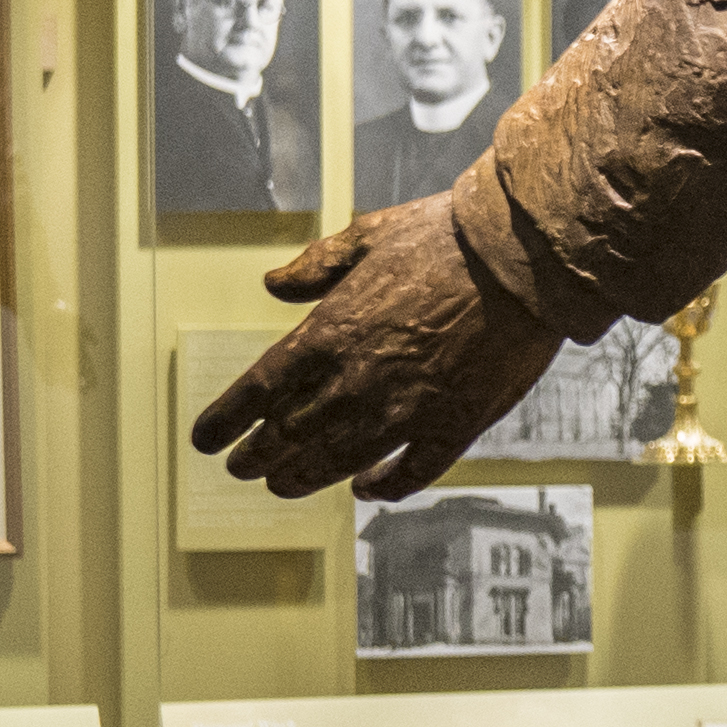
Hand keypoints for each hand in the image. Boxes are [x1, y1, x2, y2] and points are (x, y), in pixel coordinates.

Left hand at [192, 193, 565, 500]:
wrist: (521, 256)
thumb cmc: (446, 236)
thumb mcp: (368, 235)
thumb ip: (315, 266)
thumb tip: (273, 283)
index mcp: (329, 332)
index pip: (258, 390)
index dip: (226, 421)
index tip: (205, 441)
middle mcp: (357, 381)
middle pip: (290, 434)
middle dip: (258, 456)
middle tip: (242, 470)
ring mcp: (405, 410)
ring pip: (338, 462)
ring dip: (303, 478)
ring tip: (282, 486)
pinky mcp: (453, 426)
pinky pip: (409, 473)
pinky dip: (383, 488)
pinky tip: (367, 491)